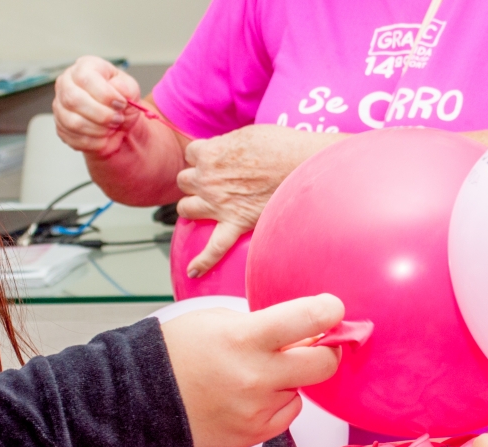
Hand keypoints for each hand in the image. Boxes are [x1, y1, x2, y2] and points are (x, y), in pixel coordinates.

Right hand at [53, 56, 142, 156]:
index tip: (121, 104)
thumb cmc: (121, 100)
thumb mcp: (131, 90)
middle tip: (118, 119)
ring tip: (112, 127)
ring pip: (73, 122)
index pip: (85, 78)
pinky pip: (75, 138)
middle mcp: (66, 83)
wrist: (119, 121)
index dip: (105, 94)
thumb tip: (119, 88)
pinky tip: (104, 136)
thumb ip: (127, 88)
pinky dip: (95, 142)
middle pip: (74, 100)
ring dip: (99, 130)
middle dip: (102, 115)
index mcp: (84, 67)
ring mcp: (60, 106)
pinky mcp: (61, 127)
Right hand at [161, 294, 343, 446]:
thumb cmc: (178, 352)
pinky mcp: (254, 434)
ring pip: (302, 389)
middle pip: (324, 364)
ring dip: (290, 378)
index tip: (333, 309)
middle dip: (328, 351)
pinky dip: (277, 402)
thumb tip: (308, 333)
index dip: (329, 311)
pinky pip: (287, 412)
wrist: (140, 399)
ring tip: (254, 373)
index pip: (307, 320)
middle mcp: (256, 377)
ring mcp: (256, 410)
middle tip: (319, 344)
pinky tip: (249, 395)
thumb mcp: (220, 320)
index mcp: (245, 339)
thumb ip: (267, 324)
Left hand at [176, 124, 345, 276]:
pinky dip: (203, 260)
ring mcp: (218, 204)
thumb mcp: (248, 133)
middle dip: (196, 181)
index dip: (203, 157)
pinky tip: (193, 271)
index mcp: (210, 153)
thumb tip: (227, 149)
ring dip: (192, 207)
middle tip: (213, 183)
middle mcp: (207, 179)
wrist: (303, 164)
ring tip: (204, 209)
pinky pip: (214, 248)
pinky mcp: (236, 223)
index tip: (215, 160)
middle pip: (184, 180)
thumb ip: (228, 143)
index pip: (192, 154)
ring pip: (185, 208)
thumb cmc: (282, 145)